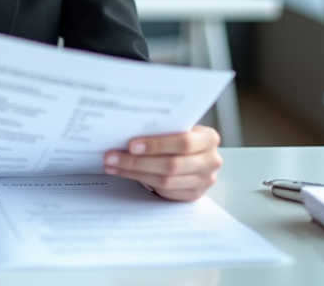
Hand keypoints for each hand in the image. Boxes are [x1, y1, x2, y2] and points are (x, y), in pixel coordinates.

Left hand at [103, 124, 221, 200]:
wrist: (196, 155)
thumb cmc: (181, 137)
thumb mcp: (179, 129)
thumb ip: (163, 129)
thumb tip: (125, 130)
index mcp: (208, 138)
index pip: (183, 142)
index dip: (157, 145)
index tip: (131, 145)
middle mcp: (210, 160)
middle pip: (172, 165)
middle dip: (138, 162)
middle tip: (113, 157)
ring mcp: (204, 180)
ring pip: (165, 180)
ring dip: (135, 172)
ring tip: (113, 165)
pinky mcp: (194, 194)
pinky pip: (165, 190)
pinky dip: (142, 181)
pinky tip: (125, 173)